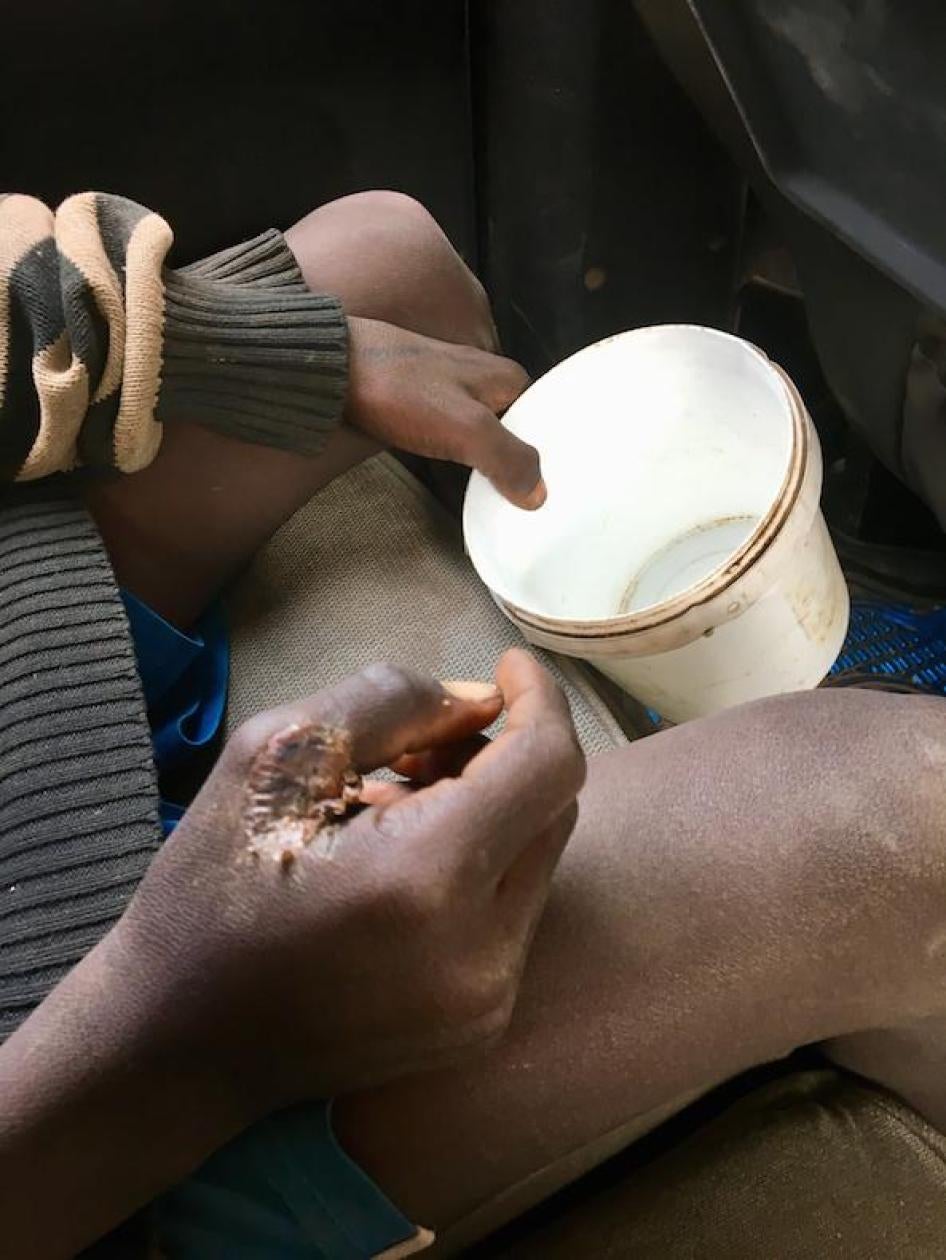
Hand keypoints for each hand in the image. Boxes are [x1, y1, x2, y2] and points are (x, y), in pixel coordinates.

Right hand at [107, 650, 583, 1117]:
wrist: (178, 1043)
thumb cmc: (210, 888)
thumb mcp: (277, 754)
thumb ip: (392, 702)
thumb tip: (481, 700)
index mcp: (426, 877)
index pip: (548, 764)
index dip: (539, 699)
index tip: (506, 666)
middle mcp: (480, 950)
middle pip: (554, 809)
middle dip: (505, 755)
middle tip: (421, 746)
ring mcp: (487, 1001)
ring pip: (539, 859)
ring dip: (492, 811)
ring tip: (395, 807)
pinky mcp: (481, 1026)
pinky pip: (515, 913)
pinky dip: (479, 868)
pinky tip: (402, 866)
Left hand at [346, 316, 544, 508]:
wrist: (334, 369)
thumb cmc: (399, 390)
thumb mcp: (466, 429)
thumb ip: (508, 459)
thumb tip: (538, 493)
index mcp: (506, 377)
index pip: (544, 423)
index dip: (547, 459)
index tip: (543, 494)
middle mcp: (484, 377)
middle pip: (514, 429)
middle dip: (516, 462)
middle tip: (516, 502)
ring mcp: (451, 387)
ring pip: (483, 433)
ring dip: (486, 462)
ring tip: (490, 496)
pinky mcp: (422, 399)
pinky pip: (453, 434)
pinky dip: (458, 457)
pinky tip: (454, 475)